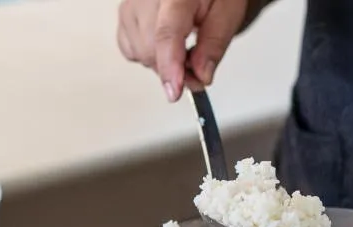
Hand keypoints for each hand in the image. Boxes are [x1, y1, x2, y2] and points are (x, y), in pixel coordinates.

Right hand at [117, 0, 249, 101]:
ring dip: (162, 63)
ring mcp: (132, 3)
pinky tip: (165, 44)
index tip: (175, 92)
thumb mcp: (228, 12)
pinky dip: (149, 55)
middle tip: (197, 69)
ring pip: (139, 53)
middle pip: (150, 48)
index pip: (167, 31)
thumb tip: (201, 75)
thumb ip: (215, 43)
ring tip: (184, 48)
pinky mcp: (124, 13)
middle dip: (174, 69)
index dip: (170, 66)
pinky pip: (130, 50)